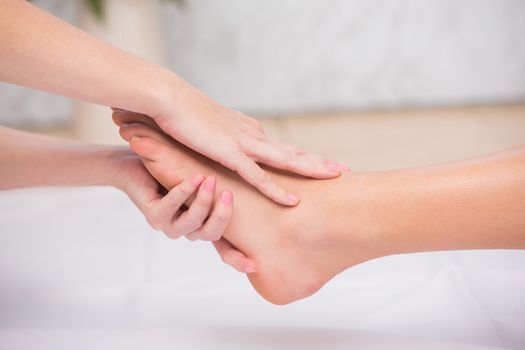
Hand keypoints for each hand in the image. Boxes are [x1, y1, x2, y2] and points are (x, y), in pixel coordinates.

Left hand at [111, 151, 255, 272]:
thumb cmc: (175, 170)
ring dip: (203, 202)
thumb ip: (221, 189)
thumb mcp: (204, 182)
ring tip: (209, 180)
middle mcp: (188, 230)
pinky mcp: (153, 216)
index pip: (224, 248)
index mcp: (203, 226)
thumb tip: (257, 181)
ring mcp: (170, 226)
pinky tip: (192, 179)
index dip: (238, 260)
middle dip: (222, 216)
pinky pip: (170, 208)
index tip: (255, 265)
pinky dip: (183, 192)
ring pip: (192, 223)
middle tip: (228, 194)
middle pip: (211, 233)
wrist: (135, 164)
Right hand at [138, 80, 347, 205]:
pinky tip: (294, 200)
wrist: (167, 97)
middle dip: (318, 161)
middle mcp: (252, 135)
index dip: (303, 156)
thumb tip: (225, 145)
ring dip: (311, 168)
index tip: (322, 163)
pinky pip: (257, 177)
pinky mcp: (229, 153)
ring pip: (285, 160)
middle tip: (342, 169)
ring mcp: (244, 144)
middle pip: (292, 151)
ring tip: (336, 175)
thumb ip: (221, 137)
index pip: (281, 147)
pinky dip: (277, 190)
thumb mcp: (209, 127)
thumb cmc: (183, 113)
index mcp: (248, 130)